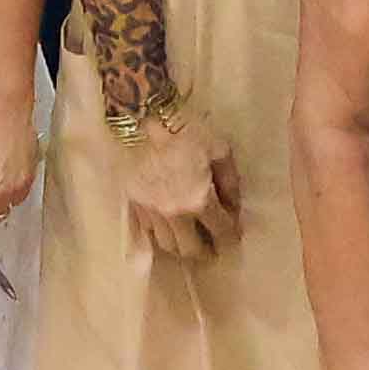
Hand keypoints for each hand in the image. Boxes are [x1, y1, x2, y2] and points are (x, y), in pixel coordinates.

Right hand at [113, 116, 239, 262]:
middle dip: (206, 251)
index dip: (232, 236)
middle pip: (191, 250)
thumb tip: (232, 205)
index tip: (235, 234)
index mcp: (198, 200)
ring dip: (182, 247)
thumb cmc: (185, 129)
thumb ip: (230, 182)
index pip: (221, 232)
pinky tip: (169, 228)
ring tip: (191, 239)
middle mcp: (173, 214)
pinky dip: (161, 235)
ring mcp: (150, 212)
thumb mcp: (220, 150)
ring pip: (167, 246)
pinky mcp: (133, 205)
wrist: (140, 117)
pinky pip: (148, 233)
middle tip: (213, 245)